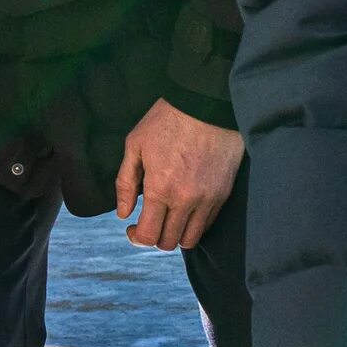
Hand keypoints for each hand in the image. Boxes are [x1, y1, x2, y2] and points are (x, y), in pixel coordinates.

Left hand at [115, 98, 243, 250]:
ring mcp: (208, 199)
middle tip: (147, 222)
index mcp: (160, 189)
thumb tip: (123, 213)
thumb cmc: (166, 120)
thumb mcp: (135, 146)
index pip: (149, 235)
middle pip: (169, 242)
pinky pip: (207, 224)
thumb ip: (125, 183)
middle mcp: (186, 200)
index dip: (136, 237)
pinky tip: (183, 209)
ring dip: (175, 235)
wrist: (206, 104)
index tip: (132, 227)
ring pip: (191, 239)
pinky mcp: (223, 194)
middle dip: (154, 237)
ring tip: (167, 218)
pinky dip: (193, 224)